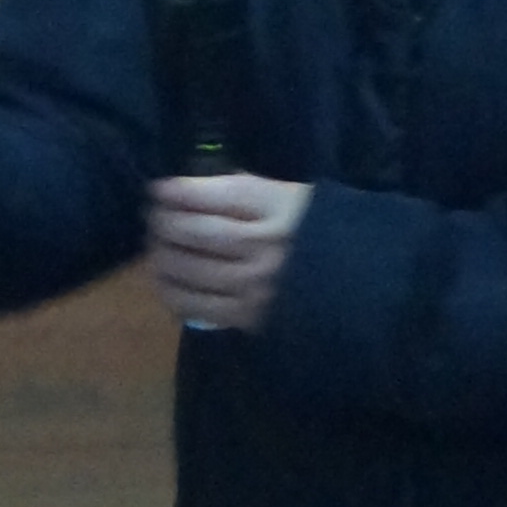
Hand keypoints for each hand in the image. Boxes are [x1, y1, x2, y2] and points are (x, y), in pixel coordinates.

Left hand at [143, 172, 311, 333]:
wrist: (354, 283)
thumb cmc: (316, 230)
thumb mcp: (290, 196)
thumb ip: (244, 190)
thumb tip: (189, 190)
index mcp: (277, 206)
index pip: (217, 195)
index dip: (179, 192)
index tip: (158, 190)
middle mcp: (263, 245)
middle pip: (195, 231)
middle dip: (163, 222)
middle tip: (151, 218)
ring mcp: (254, 284)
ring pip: (189, 269)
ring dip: (161, 256)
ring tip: (155, 247)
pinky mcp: (248, 316)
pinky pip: (196, 305)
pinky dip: (172, 292)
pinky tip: (166, 281)